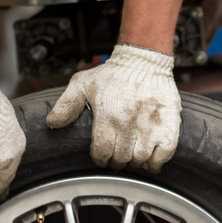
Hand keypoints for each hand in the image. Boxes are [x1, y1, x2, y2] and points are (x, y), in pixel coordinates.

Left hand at [46, 43, 180, 172]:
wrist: (144, 60)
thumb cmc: (113, 73)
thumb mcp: (82, 84)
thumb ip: (67, 105)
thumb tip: (52, 124)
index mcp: (108, 116)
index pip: (102, 152)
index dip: (100, 158)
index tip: (103, 156)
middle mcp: (129, 124)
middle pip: (121, 158)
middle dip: (117, 161)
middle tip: (117, 156)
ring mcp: (151, 126)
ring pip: (141, 159)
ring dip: (135, 162)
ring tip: (132, 156)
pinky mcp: (169, 126)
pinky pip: (164, 154)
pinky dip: (156, 161)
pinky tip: (150, 159)